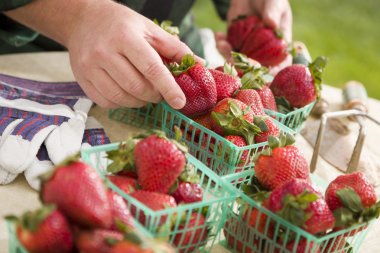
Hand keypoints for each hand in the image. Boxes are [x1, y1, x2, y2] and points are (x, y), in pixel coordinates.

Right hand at [67, 1, 192, 107]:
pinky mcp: (82, 79)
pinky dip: (122, 103)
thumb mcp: (150, 29)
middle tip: (160, 92)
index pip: (151, 68)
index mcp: (125, 37)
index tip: (180, 102)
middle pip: (137, 87)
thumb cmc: (121, 24)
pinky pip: (106, 102)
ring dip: (140, 102)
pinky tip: (127, 93)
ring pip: (122, 98)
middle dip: (155, 95)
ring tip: (145, 92)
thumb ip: (175, 48)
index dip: (168, 88)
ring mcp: (90, 67)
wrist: (84, 20)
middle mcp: (104, 52)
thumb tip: (200, 65)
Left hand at [216, 0, 291, 69]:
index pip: (280, 64)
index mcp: (279, 45)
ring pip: (238, 61)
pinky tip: (218, 36)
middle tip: (234, 61)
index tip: (263, 71)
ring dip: (228, 56)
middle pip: (255, 67)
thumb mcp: (274, 1)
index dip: (273, 71)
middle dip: (243, 68)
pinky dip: (221, 45)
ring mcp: (248, 48)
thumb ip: (274, 11)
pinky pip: (227, 49)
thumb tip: (272, 24)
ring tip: (222, 44)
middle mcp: (263, 51)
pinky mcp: (234, 43)